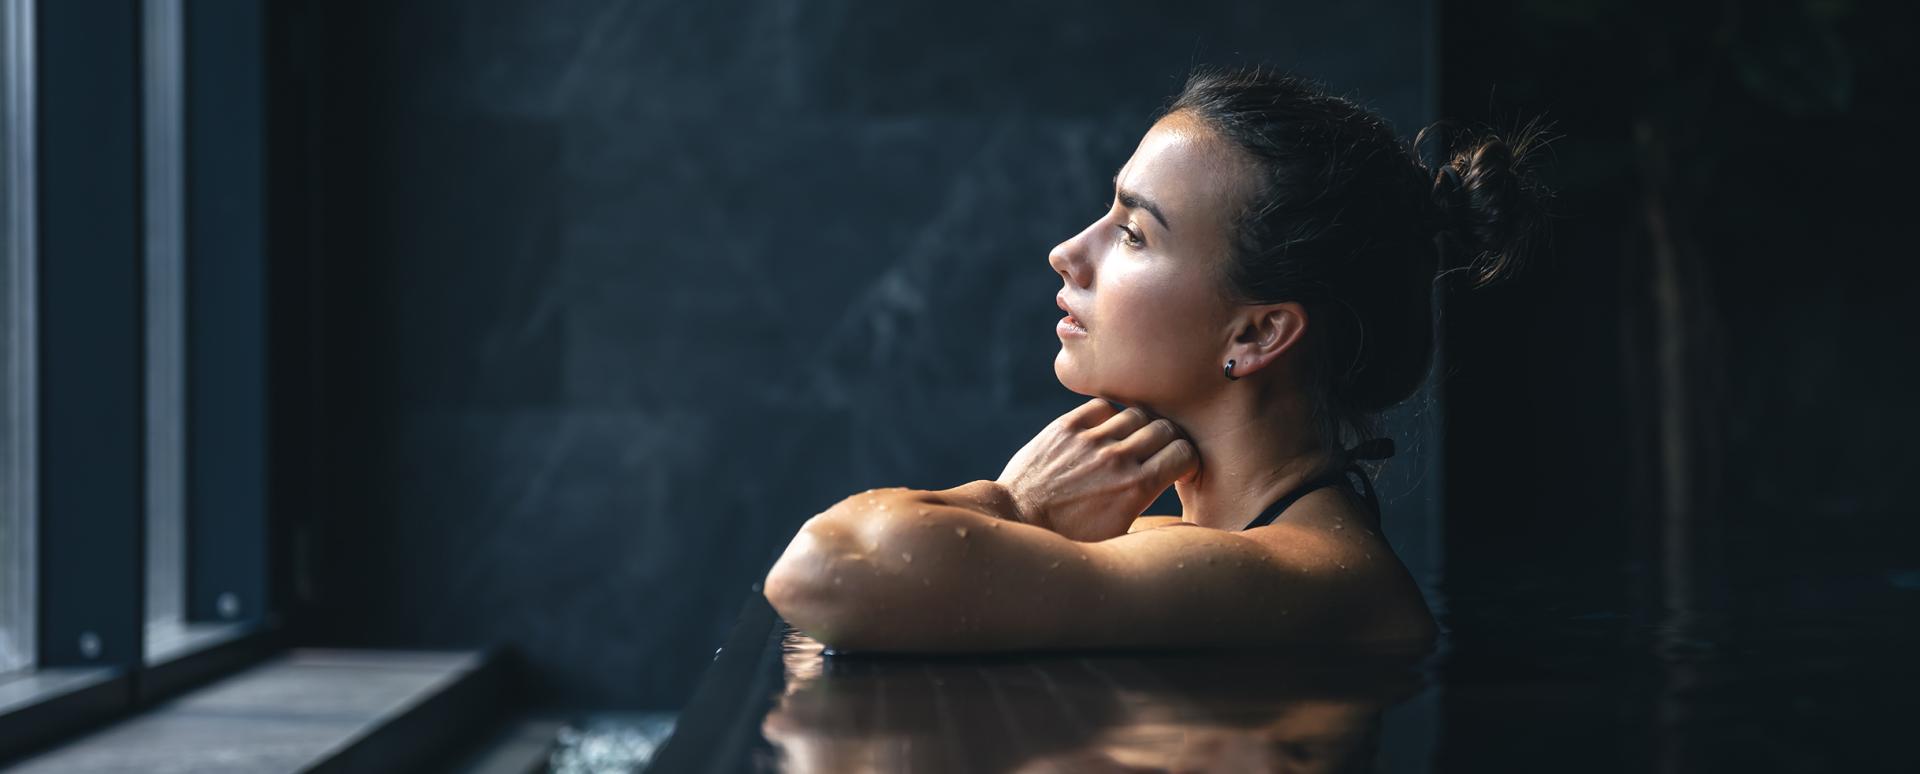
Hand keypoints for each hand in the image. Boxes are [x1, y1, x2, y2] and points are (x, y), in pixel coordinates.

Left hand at [995, 399, 1199, 540]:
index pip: (1185, 453)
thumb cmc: (1070, 538)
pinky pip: (1102, 407)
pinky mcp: (1065, 428)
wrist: (1018, 520)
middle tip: (1157, 454)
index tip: (1178, 468)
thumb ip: (1152, 517)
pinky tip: (1102, 434)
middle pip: (1166, 429)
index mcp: (1136, 488)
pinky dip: (1108, 417)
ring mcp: (1090, 440)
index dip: (1186, 460)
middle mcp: (1117, 459)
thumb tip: (1181, 513)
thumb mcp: (1119, 537)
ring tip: (1129, 443)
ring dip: (1139, 428)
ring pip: (1136, 414)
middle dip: (1168, 442)